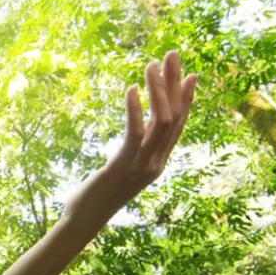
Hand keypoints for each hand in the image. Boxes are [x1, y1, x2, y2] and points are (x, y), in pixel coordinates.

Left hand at [67, 50, 198, 222]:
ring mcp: (142, 165)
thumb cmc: (98, 194)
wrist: (84, 220)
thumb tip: (138, 131)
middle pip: (175, 116)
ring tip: (151, 65)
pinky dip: (135, 108)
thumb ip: (134, 150)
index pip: (179, 125)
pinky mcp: (123, 165)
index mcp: (159, 162)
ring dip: (158, 90)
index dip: (187, 99)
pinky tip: (130, 89)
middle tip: (173, 54)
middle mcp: (156, 163)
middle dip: (175, 83)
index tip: (191, 74)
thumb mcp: (122, 168)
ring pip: (161, 121)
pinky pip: (135, 132)